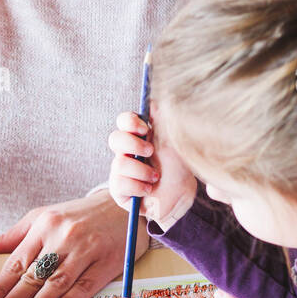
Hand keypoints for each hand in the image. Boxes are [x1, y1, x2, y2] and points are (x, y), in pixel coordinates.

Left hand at [0, 190, 145, 297]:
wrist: (124, 202)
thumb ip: (9, 238)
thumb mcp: (41, 217)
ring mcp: (85, 250)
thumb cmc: (78, 214)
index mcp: (42, 225)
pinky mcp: (106, 263)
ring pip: (55, 285)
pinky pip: (83, 288)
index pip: (15, 263)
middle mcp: (62, 237)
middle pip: (32, 276)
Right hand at [107, 110, 197, 224]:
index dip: (130, 122)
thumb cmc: (178, 170)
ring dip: (142, 171)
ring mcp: (121, 172)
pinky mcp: (119, 191)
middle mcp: (126, 153)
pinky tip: (148, 190)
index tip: (146, 129)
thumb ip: (162, 120)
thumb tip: (153, 99)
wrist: (181, 197)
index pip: (124, 121)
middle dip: (134, 145)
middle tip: (150, 152)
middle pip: (115, 139)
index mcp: (138, 138)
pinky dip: (138, 187)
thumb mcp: (174, 141)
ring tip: (155, 177)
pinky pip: (120, 184)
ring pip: (119, 164)